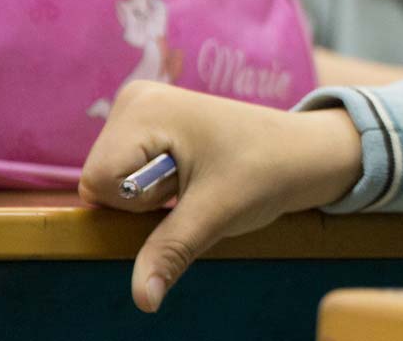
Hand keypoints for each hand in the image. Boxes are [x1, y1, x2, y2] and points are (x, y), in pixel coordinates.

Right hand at [78, 82, 363, 312]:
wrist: (304, 154)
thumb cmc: (266, 172)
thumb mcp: (216, 213)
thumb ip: (169, 251)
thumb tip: (142, 301)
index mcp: (142, 107)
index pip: (98, 182)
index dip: (137, 202)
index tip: (186, 187)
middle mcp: (135, 101)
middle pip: (101, 182)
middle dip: (142, 200)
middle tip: (195, 183)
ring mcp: (142, 112)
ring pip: (112, 184)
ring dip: (151, 196)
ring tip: (197, 178)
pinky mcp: (151, 128)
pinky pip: (128, 177)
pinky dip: (156, 189)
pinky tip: (190, 177)